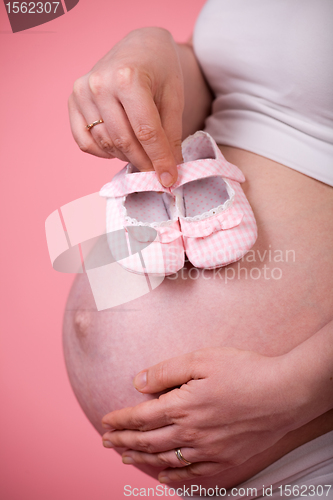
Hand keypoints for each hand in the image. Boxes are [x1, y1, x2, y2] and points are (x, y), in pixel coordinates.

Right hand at [68, 27, 183, 186]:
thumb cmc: (160, 70)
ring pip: (105, 143)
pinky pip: (85, 142)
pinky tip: (120, 148)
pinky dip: (103, 152)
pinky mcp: (73, 102)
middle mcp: (99, 84)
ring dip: (126, 157)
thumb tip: (170, 171)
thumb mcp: (173, 98)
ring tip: (142, 155)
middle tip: (157, 174)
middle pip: (124, 141)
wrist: (139, 47)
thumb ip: (171, 135)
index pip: (146, 131)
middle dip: (144, 163)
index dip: (159, 159)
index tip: (169, 179)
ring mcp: (82, 93)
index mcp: (127, 78)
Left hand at [101, 347, 301, 482]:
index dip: (120, 421)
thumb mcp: (202, 359)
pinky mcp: (225, 461)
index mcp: (182, 406)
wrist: (284, 393)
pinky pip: (193, 476)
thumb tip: (137, 382)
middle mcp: (190, 433)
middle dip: (123, 442)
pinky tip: (163, 477)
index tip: (106, 422)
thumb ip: (166, 371)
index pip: (140, 417)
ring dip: (141, 460)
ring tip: (125, 458)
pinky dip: (173, 478)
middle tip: (106, 443)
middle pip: (147, 442)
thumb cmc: (244, 371)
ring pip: (165, 461)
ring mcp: (208, 451)